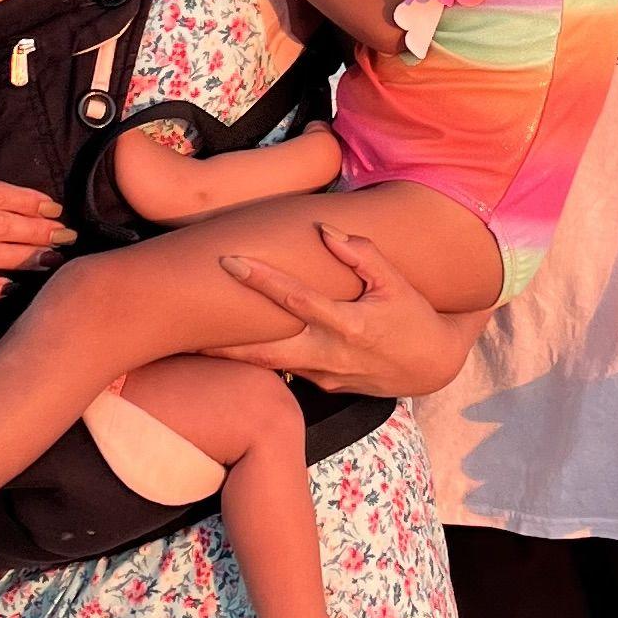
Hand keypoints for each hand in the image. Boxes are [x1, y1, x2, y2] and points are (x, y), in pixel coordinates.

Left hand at [206, 220, 477, 399]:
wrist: (434, 365)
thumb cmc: (414, 316)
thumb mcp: (398, 283)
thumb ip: (363, 256)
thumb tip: (325, 230)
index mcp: (350, 325)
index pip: (297, 300)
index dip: (263, 280)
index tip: (230, 261)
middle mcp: (331, 355)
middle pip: (267, 350)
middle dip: (223, 341)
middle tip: (183, 328)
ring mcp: (325, 376)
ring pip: (270, 366)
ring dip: (232, 356)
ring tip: (190, 343)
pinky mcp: (324, 386)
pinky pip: (286, 371)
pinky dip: (258, 361)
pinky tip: (228, 350)